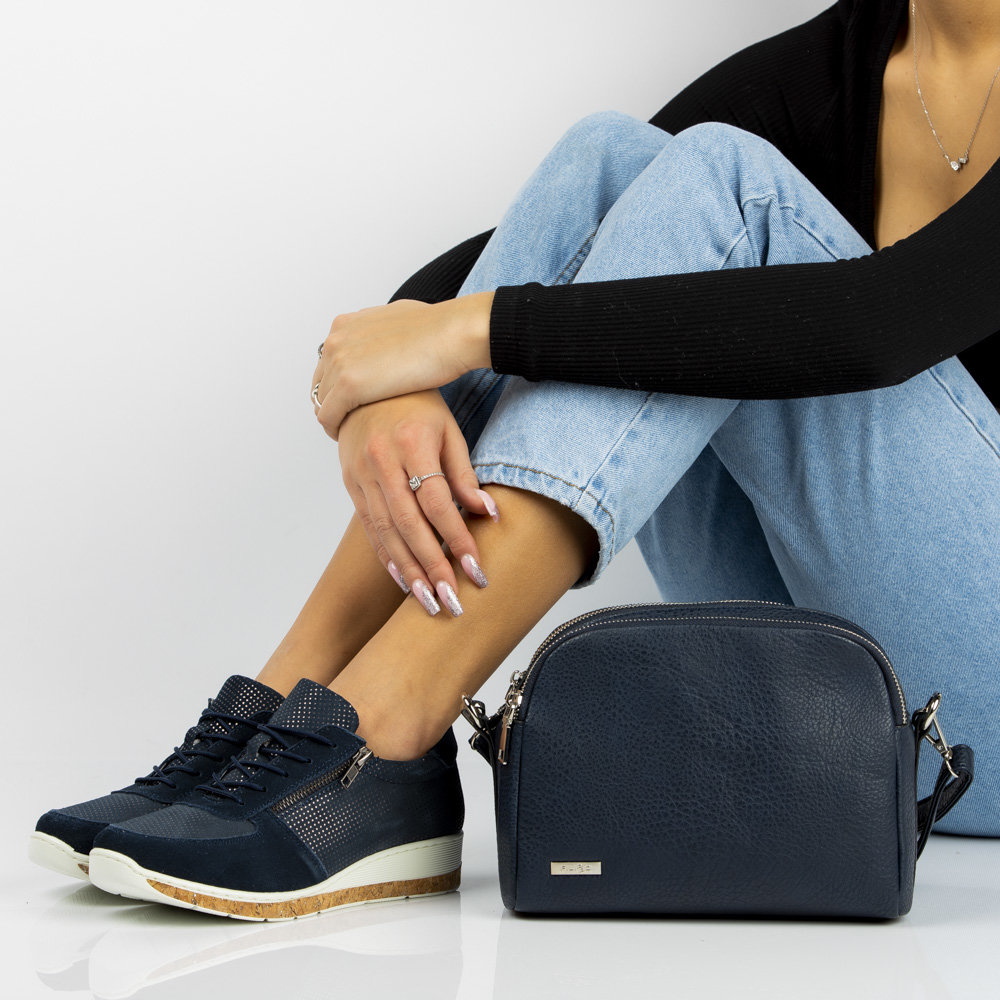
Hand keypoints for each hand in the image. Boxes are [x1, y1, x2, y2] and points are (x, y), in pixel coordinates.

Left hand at [312, 292, 493, 439]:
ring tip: (350, 432)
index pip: (328, 362)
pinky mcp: (348, 386)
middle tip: (348, 421)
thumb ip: (381, 330)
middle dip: (333, 402)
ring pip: (321, 402)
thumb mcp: (397, 318)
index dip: (338, 384)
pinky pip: (327, 417)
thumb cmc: (436, 328)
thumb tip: (387, 337)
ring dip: (334, 418)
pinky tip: (349, 438)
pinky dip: (334, 429)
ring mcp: (339, 363)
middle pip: (321, 382)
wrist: (450, 334)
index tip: (352, 401)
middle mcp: (336, 340)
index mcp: (346, 324)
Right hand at [338, 388, 498, 615]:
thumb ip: (464, 474)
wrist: (366, 386)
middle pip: (409, 525)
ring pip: (385, 532)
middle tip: (451, 601)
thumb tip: (488, 514)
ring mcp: (361, 474)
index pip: (437, 502)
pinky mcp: (350, 483)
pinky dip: (386, 555)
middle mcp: (381, 461)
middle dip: (432, 567)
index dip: (457, 538)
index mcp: (411, 443)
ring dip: (408, 571)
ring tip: (428, 602)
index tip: (476, 569)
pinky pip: (369, 526)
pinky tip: (403, 579)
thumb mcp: (448, 430)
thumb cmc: (417, 405)